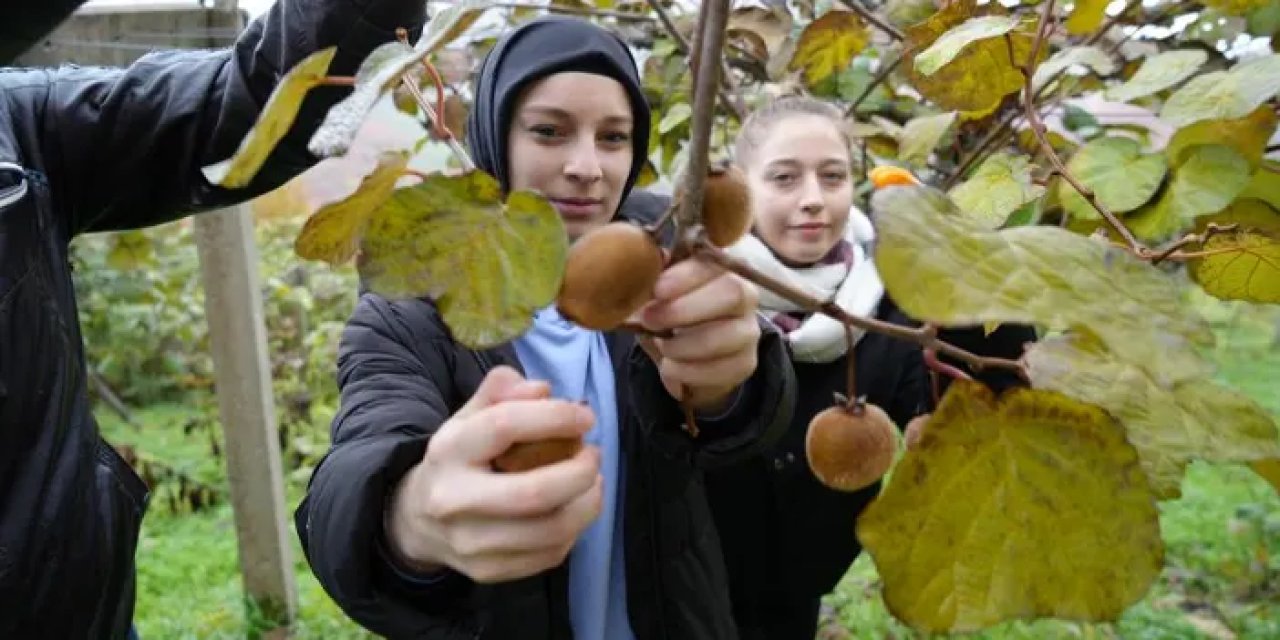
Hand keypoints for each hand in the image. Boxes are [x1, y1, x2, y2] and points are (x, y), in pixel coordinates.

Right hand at [384, 366, 603, 582]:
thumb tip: (542, 390)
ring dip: (587, 503)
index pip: (505, 426)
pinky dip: (575, 529)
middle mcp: (454, 500)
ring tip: (594, 481)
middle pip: (534, 493)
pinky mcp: (488, 571)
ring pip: (550, 531)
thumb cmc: (458, 460)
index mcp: (448, 451)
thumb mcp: (468, 417)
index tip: (586, 416)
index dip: (555, 417)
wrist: (417, 520)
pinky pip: (550, 554)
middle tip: (594, 454)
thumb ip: (501, 392)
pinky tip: (576, 508)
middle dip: (580, 472)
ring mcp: (470, 543)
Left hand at [634, 256, 760, 412]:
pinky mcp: (746, 363)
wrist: (688, 358)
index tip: (657, 290)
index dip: (685, 277)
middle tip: (651, 319)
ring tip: (662, 347)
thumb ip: (656, 280)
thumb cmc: (673, 317)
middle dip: (686, 308)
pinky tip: (671, 367)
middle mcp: (745, 296)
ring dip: (684, 345)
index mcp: (722, 270)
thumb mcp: (660, 296)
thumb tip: (654, 260)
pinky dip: (688, 371)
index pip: (713, 264)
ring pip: (725, 336)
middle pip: (732, 293)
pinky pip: (721, 369)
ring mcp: (749, 331)